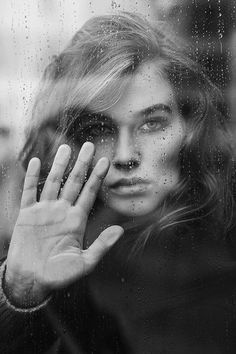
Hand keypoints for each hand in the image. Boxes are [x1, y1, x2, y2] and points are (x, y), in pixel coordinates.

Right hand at [5, 143, 122, 305]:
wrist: (32, 281)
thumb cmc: (59, 275)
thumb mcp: (85, 262)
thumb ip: (102, 245)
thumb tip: (120, 230)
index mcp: (77, 220)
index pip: (90, 193)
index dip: (97, 177)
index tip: (105, 161)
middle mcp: (62, 211)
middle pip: (74, 182)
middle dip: (82, 164)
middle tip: (89, 145)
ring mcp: (44, 210)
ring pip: (53, 181)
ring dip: (59, 165)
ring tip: (65, 147)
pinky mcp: (26, 214)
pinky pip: (29, 191)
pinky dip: (31, 176)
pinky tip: (35, 162)